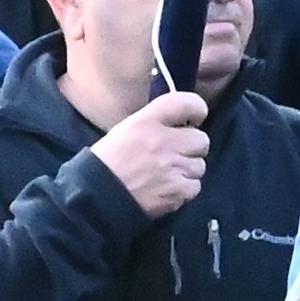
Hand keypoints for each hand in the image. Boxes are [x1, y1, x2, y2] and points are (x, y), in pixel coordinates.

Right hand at [87, 86, 215, 216]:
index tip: (195, 117)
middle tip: (177, 153)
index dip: (196, 109)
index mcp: (148, 122)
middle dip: (192, 147)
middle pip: (201, 139)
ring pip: (199, 165)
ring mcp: (174, 167)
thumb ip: (153, 122)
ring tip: (168, 174)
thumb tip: (178, 122)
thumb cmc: (107, 163)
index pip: (187, 103)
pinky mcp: (178, 191)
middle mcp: (164, 142)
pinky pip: (195, 186)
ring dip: (187, 170)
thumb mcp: (125, 129)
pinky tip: (167, 188)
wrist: (98, 197)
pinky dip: (184, 189)